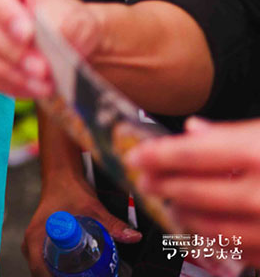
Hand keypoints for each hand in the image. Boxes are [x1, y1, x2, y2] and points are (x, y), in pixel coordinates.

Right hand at [0, 0, 101, 97]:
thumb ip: (65, 23)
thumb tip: (51, 34)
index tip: (28, 35)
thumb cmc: (67, 22)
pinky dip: (4, 84)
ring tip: (43, 85)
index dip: (6, 12)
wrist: (64, 42)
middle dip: (14, 53)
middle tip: (43, 70)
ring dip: (12, 74)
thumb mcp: (78, 18)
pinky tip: (29, 88)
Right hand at [22, 177, 141, 275]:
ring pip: (46, 269)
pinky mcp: (42, 244)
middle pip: (43, 273)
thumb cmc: (70, 191)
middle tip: (89, 275)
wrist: (61, 178)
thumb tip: (134, 237)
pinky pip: (48, 263)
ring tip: (88, 272)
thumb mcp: (92, 209)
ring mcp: (36, 244)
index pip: (40, 271)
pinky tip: (82, 269)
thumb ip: (112, 225)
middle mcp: (32, 243)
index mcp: (36, 237)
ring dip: (63, 274)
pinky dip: (62, 269)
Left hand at [130, 118, 259, 262]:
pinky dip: (215, 238)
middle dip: (163, 186)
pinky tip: (206, 226)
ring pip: (211, 227)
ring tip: (173, 205)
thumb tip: (192, 129)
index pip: (191, 155)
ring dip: (184, 215)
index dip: (156, 156)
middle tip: (145, 181)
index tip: (134, 156)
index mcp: (256, 154)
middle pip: (194, 193)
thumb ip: (232, 134)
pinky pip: (236, 250)